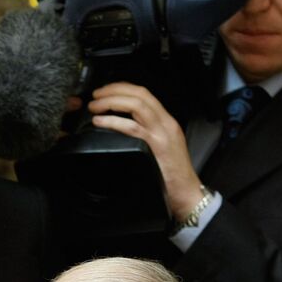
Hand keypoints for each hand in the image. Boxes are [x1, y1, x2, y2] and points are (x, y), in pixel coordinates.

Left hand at [88, 82, 202, 220]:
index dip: (123, 88)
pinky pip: (132, 127)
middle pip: (139, 95)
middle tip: (96, 95)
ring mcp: (161, 134)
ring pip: (135, 105)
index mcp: (167, 123)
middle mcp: (166, 124)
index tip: (106, 90)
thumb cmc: (172, 177)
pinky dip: (113, 121)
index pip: (145, 95)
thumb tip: (122, 127)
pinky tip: (100, 122)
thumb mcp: (161, 149)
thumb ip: (146, 136)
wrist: (186, 194)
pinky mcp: (155, 146)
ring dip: (111, 102)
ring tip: (95, 106)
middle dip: (114, 90)